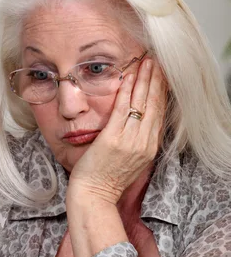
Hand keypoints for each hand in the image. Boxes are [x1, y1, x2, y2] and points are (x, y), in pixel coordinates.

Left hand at [68, 57, 166, 204]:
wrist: (95, 196)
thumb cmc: (107, 180)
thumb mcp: (132, 162)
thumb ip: (138, 142)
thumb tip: (139, 123)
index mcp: (150, 148)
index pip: (160, 113)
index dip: (162, 91)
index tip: (161, 75)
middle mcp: (144, 143)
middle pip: (155, 105)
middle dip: (157, 79)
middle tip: (156, 60)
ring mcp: (130, 141)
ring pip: (142, 103)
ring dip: (145, 79)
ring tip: (146, 61)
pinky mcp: (113, 139)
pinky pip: (123, 109)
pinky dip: (127, 91)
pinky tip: (129, 76)